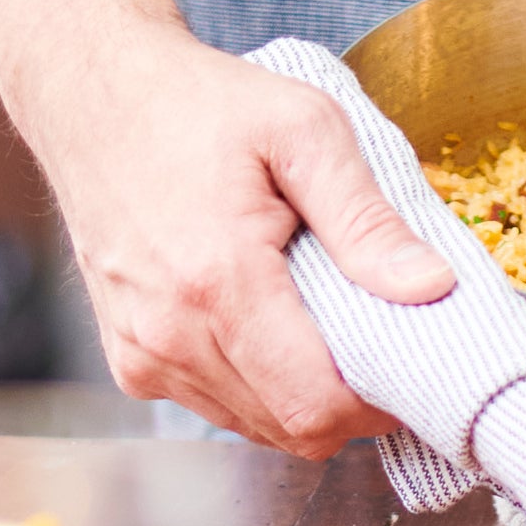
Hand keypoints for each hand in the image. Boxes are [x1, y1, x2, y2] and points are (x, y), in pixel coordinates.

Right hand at [6, 19, 456, 457]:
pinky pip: (214, 404)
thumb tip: (432, 288)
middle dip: (350, 402)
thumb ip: (367, 219)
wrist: (94, 96)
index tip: (411, 361)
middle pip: (291, 428)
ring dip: (303, 394)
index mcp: (220, 283)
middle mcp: (170, 336)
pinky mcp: (128, 359)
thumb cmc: (199, 103)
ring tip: (325, 321)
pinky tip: (272, 323)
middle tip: (381, 338)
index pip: (316, 407)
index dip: (378, 403)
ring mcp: (142, 355)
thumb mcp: (305, 130)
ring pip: (254, 425)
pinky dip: (258, 385)